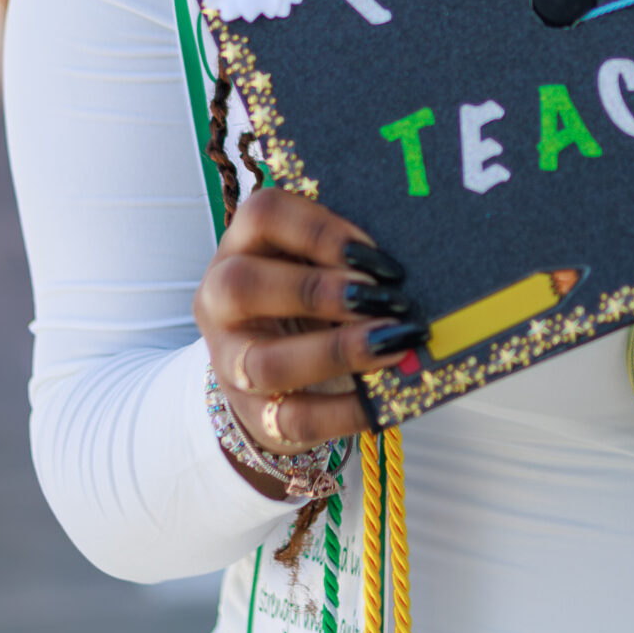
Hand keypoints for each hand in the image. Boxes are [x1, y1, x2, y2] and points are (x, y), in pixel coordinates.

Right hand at [193, 189, 424, 493]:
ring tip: (392, 342)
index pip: (262, 214)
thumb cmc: (307, 298)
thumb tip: (412, 262)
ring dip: (336, 351)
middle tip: (382, 296)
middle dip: (317, 291)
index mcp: (243, 243)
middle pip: (244, 285)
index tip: (373, 250)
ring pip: (263, 362)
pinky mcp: (254, 413)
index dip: (319, 230)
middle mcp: (220, 297)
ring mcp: (229, 359)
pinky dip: (347, 409)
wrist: (273, 371)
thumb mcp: (315, 263)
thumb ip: (348, 255)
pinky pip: (296, 418)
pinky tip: (387, 393)